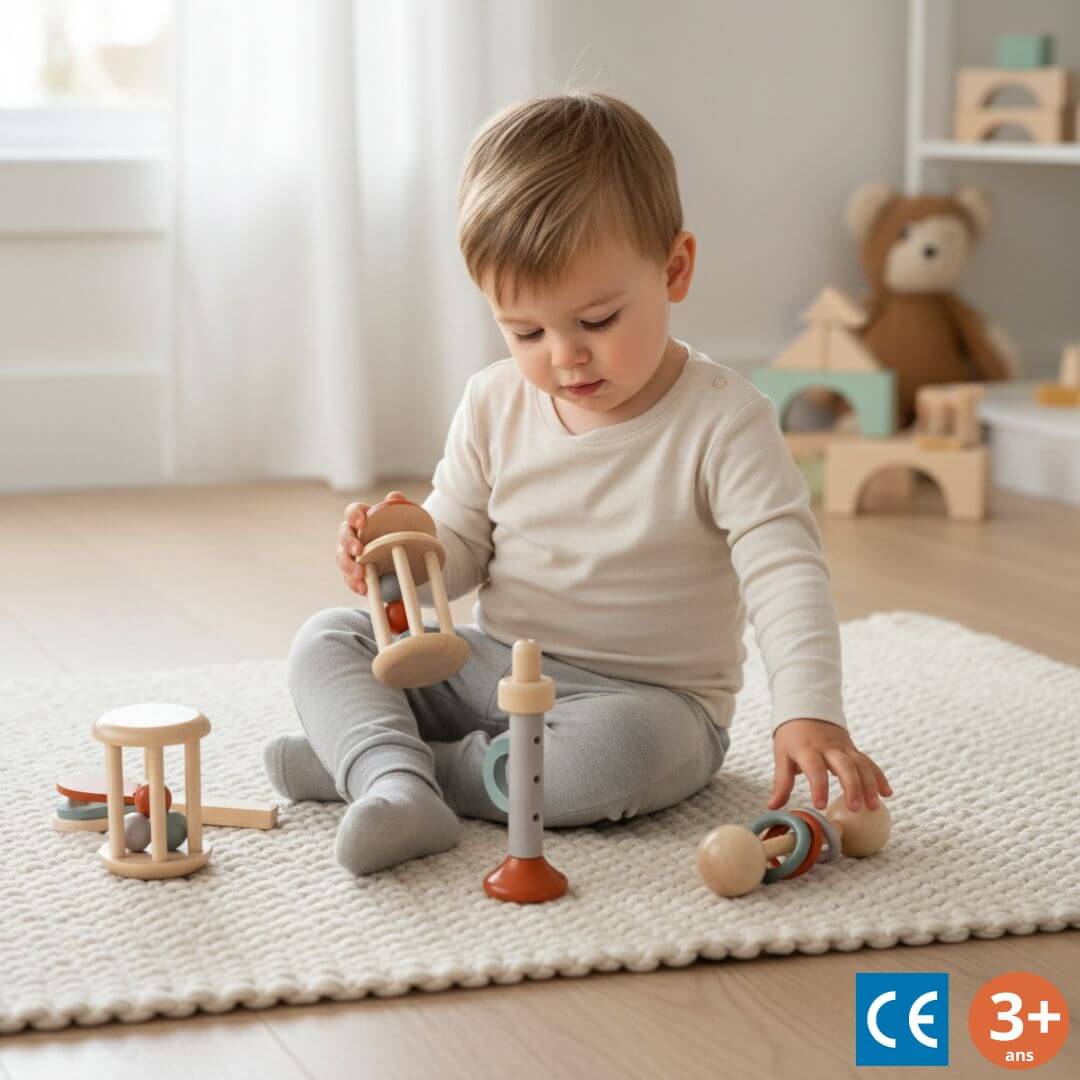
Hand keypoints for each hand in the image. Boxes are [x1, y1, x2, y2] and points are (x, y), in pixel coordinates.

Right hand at [336, 491, 407, 596]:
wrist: (409, 554)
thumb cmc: (402, 532)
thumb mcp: (405, 518)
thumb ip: (399, 506)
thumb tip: (394, 497)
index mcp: (363, 518)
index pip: (352, 512)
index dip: (354, 516)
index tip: (362, 523)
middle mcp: (353, 535)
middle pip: (343, 535)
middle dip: (348, 542)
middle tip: (359, 550)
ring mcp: (350, 555)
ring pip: (341, 558)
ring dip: (348, 565)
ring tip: (360, 573)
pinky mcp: (353, 573)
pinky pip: (348, 579)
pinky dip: (354, 584)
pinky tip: (363, 589)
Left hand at [768, 718, 891, 813]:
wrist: (806, 711)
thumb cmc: (792, 739)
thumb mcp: (781, 756)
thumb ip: (781, 783)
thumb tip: (773, 807)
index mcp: (807, 749)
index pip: (814, 768)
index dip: (818, 787)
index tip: (820, 806)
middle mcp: (828, 748)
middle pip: (844, 765)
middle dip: (852, 786)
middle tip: (855, 808)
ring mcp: (843, 747)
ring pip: (860, 764)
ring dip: (869, 784)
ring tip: (874, 806)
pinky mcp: (853, 749)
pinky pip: (868, 762)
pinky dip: (879, 777)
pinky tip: (887, 793)